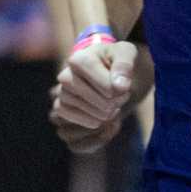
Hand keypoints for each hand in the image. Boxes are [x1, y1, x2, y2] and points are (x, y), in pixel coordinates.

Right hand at [50, 37, 137, 152]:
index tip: (123, 89)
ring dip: (95, 118)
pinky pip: (72, 137)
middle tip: (120, 102)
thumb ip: (124, 65)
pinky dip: (92, 135)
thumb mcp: (127, 55)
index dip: (105, 83)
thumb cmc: (120, 64)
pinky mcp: (67, 118)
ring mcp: (63, 100)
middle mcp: (64, 79)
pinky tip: (110, 127)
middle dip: (101, 102)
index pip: (84, 69)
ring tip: (115, 113)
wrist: (119, 79)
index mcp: (77, 59)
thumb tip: (119, 85)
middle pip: (72, 93)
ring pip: (67, 113)